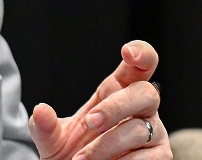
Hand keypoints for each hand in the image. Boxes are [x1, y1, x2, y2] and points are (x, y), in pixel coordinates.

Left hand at [28, 40, 169, 158]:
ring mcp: (154, 132)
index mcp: (116, 91)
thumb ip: (44, 125)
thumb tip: (40, 110)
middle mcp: (141, 108)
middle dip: (116, 107)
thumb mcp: (52, 139)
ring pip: (138, 129)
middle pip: (146, 93)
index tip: (128, 52)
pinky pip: (148, 157)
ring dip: (106, 146)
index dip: (141, 53)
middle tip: (90, 123)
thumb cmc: (71, 154)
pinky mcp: (161, 156)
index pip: (139, 66)